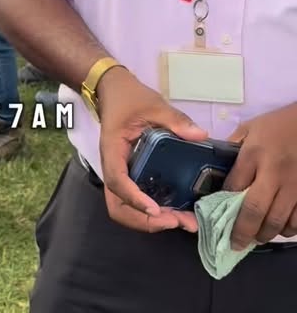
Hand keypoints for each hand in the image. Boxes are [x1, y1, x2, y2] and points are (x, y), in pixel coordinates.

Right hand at [98, 68, 207, 233]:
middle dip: (144, 220)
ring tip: (181, 221)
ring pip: (124, 208)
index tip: (156, 210)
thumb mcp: (154, 104)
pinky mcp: (129, 175)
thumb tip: (200, 135)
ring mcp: (120, 173)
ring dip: (149, 221)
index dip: (134, 199)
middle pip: (118, 206)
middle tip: (177, 221)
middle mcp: (113, 167)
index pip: (117, 181)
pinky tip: (176, 210)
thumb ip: (175, 119)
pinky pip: (134, 200)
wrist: (114, 91)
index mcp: (113, 150)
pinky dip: (151, 212)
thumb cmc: (130, 98)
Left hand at [226, 104, 296, 247]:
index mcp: (253, 155)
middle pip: (255, 212)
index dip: (223, 206)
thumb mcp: (250, 128)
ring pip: (278, 222)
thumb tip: (215, 166)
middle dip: (243, 233)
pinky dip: (288, 229)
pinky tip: (280, 228)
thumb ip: (232, 147)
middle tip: (235, 244)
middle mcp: (273, 173)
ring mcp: (294, 185)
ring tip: (256, 238)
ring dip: (266, 235)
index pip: (233, 187)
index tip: (216, 219)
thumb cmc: (279, 125)